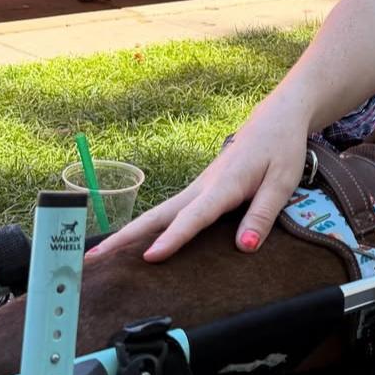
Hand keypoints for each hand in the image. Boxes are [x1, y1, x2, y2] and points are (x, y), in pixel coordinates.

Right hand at [91, 95, 312, 262]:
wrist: (277, 117)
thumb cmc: (282, 148)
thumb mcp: (282, 182)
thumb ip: (262, 216)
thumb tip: (243, 249)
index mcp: (224, 185)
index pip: (194, 217)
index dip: (173, 238)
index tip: (150, 257)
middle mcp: (203, 186)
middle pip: (159, 214)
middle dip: (125, 236)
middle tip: (92, 257)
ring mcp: (199, 186)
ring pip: (160, 212)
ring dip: (130, 232)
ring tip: (100, 254)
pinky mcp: (201, 188)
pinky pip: (171, 211)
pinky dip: (149, 226)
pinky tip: (137, 242)